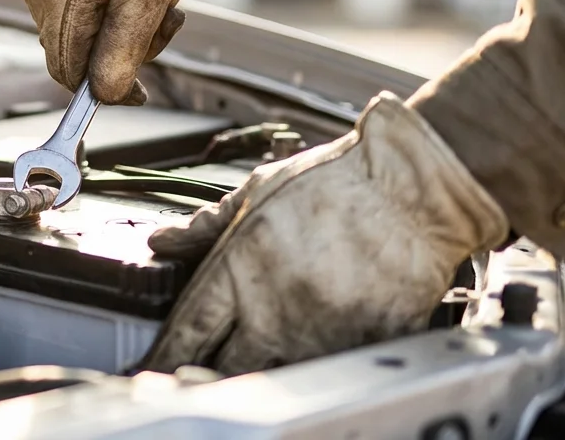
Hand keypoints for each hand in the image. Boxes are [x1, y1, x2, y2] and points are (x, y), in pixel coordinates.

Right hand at [15, 0, 190, 104]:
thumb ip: (125, 47)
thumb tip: (107, 94)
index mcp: (59, 4)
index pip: (69, 74)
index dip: (104, 88)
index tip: (139, 90)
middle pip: (76, 50)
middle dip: (123, 44)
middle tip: (167, 18)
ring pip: (76, 23)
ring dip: (119, 18)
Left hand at [140, 93, 509, 374]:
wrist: (415, 188)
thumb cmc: (339, 183)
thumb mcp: (261, 189)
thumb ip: (209, 224)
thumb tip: (162, 242)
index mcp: (243, 265)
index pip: (190, 327)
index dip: (165, 354)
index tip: (150, 368)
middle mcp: (277, 308)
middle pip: (222, 368)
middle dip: (201, 378)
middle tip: (185, 382)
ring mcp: (322, 333)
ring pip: (272, 380)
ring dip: (253, 380)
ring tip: (242, 375)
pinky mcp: (364, 347)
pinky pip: (329, 376)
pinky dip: (312, 376)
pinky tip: (302, 368)